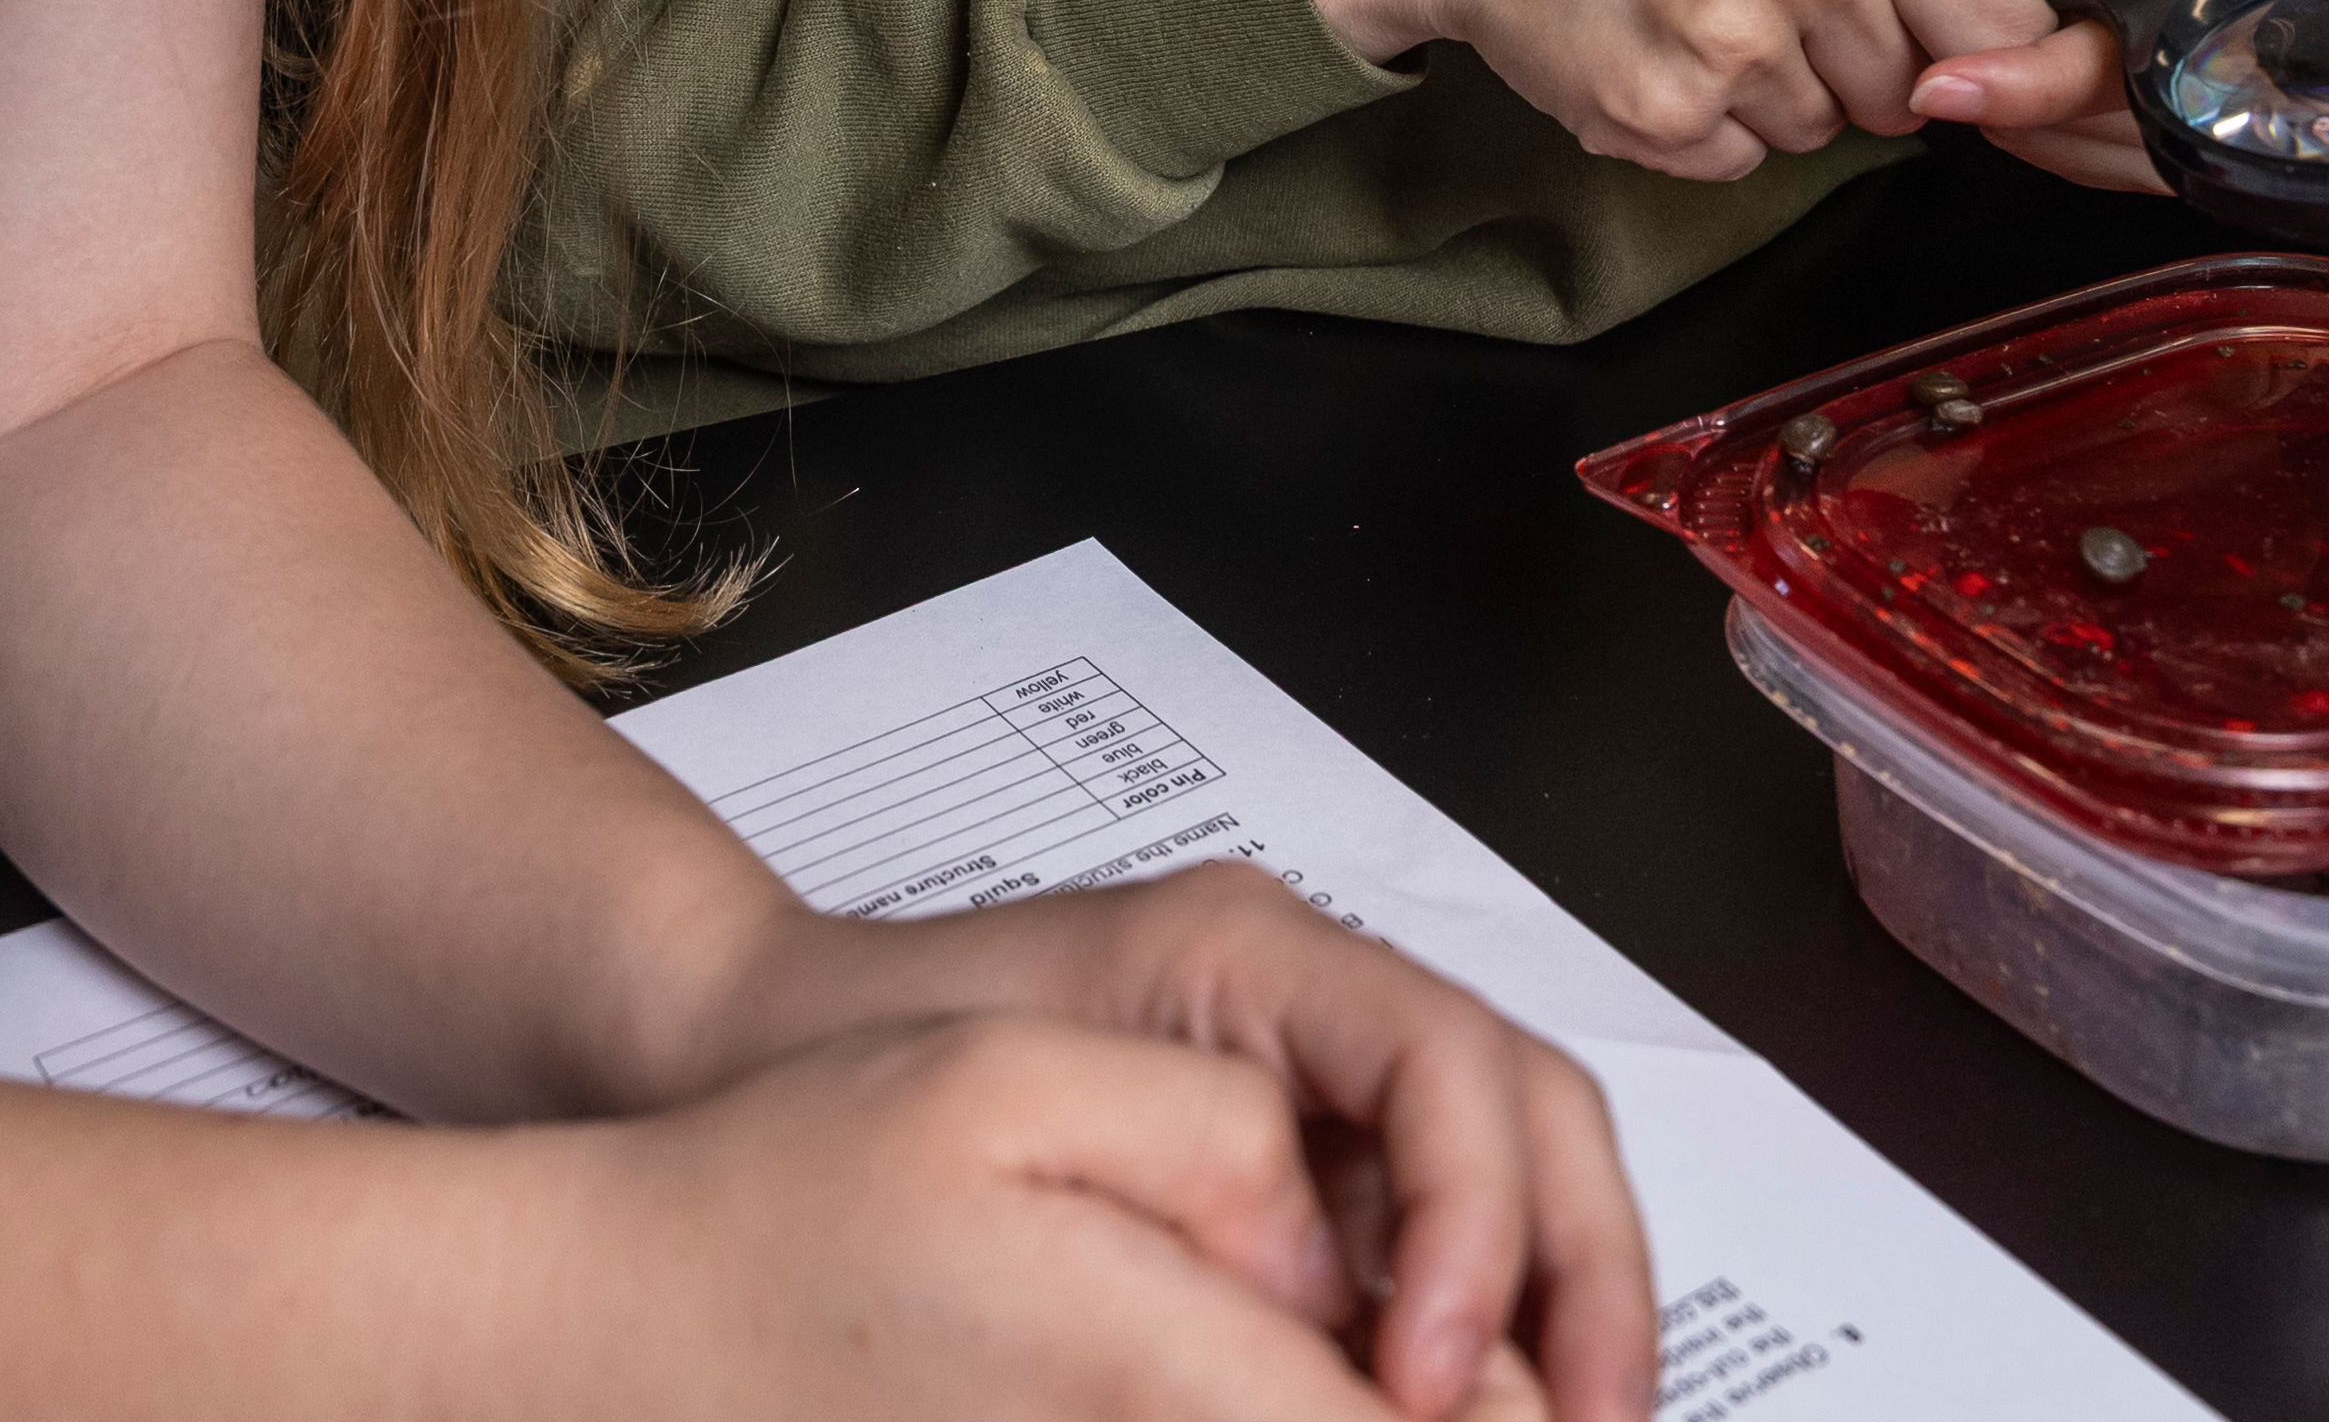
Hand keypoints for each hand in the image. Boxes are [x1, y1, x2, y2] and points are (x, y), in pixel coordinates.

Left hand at [668, 861, 1653, 1421]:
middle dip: (1578, 1272)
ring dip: (1559, 1303)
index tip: (1422, 1379)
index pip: (1447, 1064)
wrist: (749, 1050)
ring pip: (1518, 1161)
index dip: (1473, 1224)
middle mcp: (1311, 990)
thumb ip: (1201, 1215)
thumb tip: (1340, 1349)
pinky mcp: (1302, 1147)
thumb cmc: (854, 1066)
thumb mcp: (1026, 1132)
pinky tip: (1463, 1403)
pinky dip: (1484, 1312)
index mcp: (1248, 952)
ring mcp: (1318, 1063)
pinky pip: (1441, 1217)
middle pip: (1529, 1105)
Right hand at [1270, 0, 2076, 180]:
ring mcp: (1730, 43)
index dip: (1987, 31)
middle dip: (1880, 56)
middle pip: (1923, 88)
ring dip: (1794, 88)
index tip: (1949, 17)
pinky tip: (1667, 36)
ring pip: (1834, 130)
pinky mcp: (1663, 115)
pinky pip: (1748, 158)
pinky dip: (1718, 119)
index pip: (2008, 17)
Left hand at [1901, 0, 2328, 193]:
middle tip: (1931, 75)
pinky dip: (2019, 122)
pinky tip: (1982, 64)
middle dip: (2033, 107)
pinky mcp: (2149, 110)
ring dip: (2019, 121)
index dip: (2077, 81)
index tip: (1975, 74)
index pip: (2187, 70)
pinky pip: (2080, 149)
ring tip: (1953, 52)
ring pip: (2105, 153)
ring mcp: (2201, 90)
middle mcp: (2253, 53)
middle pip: (2144, 131)